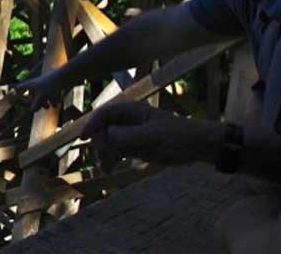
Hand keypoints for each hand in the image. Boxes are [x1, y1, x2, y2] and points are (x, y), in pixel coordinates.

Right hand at [13, 74, 60, 111]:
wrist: (66, 75)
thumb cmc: (52, 84)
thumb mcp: (42, 97)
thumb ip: (36, 105)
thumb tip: (32, 110)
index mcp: (31, 85)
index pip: (20, 89)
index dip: (16, 94)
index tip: (17, 99)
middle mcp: (37, 85)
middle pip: (33, 97)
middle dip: (39, 103)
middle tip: (46, 106)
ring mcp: (45, 86)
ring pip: (44, 98)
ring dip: (49, 103)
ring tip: (55, 104)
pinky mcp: (53, 87)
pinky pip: (51, 96)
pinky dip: (55, 99)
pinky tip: (60, 99)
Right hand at [79, 101, 222, 172]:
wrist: (197, 147)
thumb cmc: (178, 135)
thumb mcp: (153, 135)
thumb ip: (129, 135)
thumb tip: (106, 136)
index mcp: (131, 110)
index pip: (104, 113)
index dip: (92, 124)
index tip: (83, 137)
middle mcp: (127, 120)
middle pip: (102, 129)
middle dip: (100, 142)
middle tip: (106, 156)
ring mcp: (129, 134)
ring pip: (107, 142)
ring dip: (104, 153)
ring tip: (107, 168)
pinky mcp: (134, 146)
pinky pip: (115, 152)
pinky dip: (110, 159)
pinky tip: (108, 169)